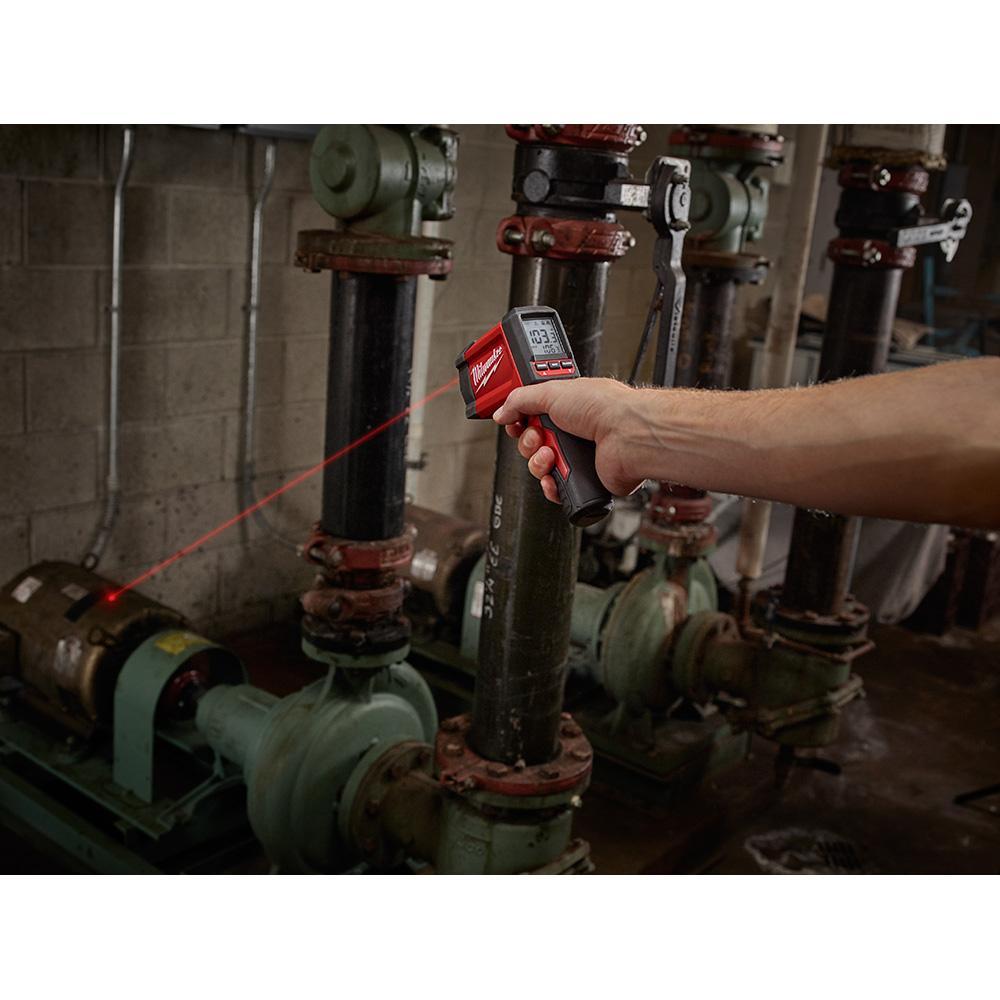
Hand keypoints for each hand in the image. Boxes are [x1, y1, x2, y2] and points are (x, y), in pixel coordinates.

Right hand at [493, 377, 643, 503]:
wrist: (627, 435)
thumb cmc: (604, 407)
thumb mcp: (552, 392)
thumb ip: (521, 400)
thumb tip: (502, 411)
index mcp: (567, 407)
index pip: (533, 416)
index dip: (519, 421)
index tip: (513, 422)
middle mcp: (573, 431)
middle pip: (532, 443)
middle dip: (528, 443)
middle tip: (538, 437)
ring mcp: (578, 457)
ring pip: (541, 467)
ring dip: (539, 463)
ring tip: (551, 455)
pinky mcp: (583, 479)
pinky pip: (555, 489)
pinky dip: (550, 486)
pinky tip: (555, 476)